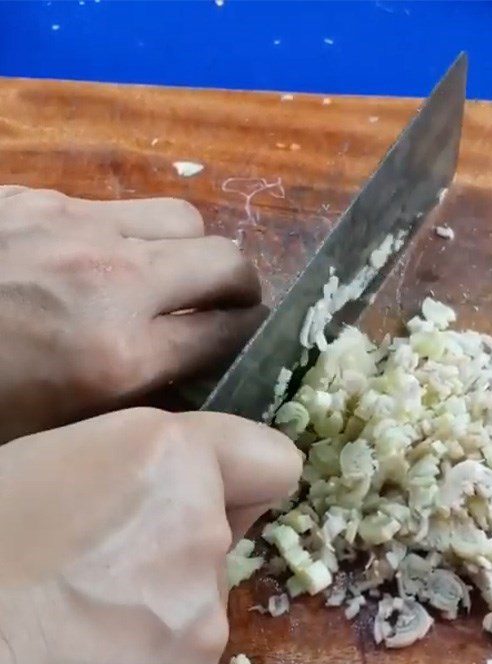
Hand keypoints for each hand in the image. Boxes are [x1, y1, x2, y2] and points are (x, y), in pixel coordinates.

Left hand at [0, 186, 263, 441]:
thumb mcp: (56, 434)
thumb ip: (134, 406)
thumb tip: (188, 385)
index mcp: (117, 356)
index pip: (228, 331)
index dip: (251, 335)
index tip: (251, 340)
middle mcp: (112, 280)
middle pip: (226, 261)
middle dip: (239, 287)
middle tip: (224, 307)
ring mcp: (74, 227)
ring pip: (182, 218)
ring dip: (189, 250)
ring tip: (168, 276)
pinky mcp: (35, 197)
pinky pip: (116, 206)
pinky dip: (127, 235)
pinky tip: (97, 261)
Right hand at [0, 408, 300, 663]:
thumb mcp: (50, 464)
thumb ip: (139, 474)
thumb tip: (172, 501)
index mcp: (173, 464)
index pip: (271, 463)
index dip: (241, 483)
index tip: (211, 498)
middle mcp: (206, 543)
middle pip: (218, 551)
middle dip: (172, 563)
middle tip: (89, 586)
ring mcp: (203, 635)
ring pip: (193, 626)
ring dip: (151, 633)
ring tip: (68, 649)